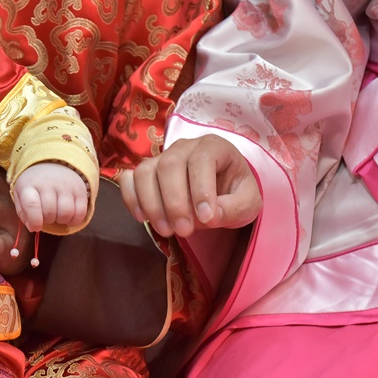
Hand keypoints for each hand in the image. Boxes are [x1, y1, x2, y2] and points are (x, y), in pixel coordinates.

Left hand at [12, 162, 88, 231]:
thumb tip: (33, 227)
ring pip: (66, 213)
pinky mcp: (80, 190)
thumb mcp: (21, 194)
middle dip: (47, 220)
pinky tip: (69, 217)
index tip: (36, 227)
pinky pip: (81, 212)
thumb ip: (23, 212)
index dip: (35, 220)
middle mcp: (48, 183)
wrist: (53, 163)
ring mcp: (66, 186)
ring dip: (61, 220)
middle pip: (50, 212)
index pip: (32, 205)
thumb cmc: (34, 184)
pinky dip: (75, 220)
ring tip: (57, 215)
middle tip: (46, 216)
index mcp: (29, 185)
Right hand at [120, 136, 261, 236]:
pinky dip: (131, 198)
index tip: (207, 219)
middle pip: (169, 165)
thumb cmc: (235, 192)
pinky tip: (143, 218)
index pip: (202, 160)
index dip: (201, 190)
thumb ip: (233, 208)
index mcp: (214, 147)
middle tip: (184, 231)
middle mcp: (184, 147)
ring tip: (166, 230)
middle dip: (174, 202)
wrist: (222, 191)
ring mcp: (161, 157)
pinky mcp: (146, 172)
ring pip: (145, 172)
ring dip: (152, 204)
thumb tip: (209, 217)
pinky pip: (129, 179)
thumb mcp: (248, 202)